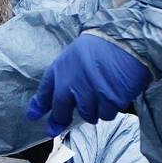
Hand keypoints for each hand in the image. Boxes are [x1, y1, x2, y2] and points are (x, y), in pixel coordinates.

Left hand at [26, 34, 152, 137]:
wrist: (128, 38)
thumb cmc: (104, 43)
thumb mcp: (77, 53)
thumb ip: (67, 74)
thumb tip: (64, 96)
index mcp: (61, 68)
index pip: (45, 91)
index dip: (39, 105)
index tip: (33, 116)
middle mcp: (71, 83)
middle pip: (61, 111)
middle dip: (60, 119)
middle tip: (60, 124)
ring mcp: (90, 94)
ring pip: (87, 115)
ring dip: (93, 110)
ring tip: (102, 94)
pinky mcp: (108, 101)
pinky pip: (106, 114)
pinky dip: (110, 108)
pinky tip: (115, 94)